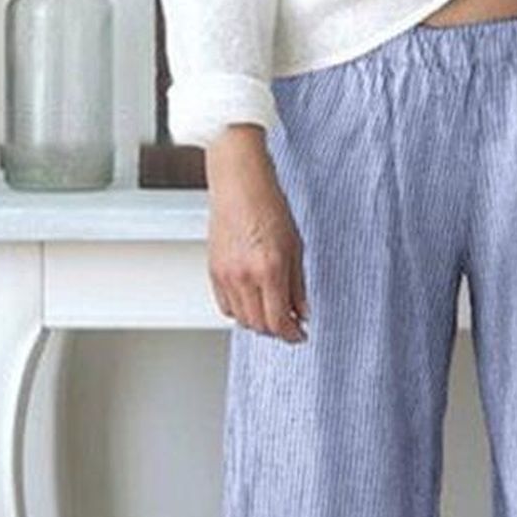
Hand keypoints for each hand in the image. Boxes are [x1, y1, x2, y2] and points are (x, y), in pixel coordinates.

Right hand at [204, 124, 308, 342]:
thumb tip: (303, 312)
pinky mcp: (213, 271)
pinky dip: (241, 311)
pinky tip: (253, 302)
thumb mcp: (295, 247)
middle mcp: (244, 276)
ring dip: (259, 322)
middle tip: (290, 325)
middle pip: (260, 325)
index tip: (301, 334)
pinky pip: (226, 306)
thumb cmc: (268, 205)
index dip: (293, 334)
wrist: (239, 183)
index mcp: (269, 269)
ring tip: (272, 313)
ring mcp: (226, 275)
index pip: (279, 321)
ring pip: (242, 319)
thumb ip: (298, 285)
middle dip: (277, 330)